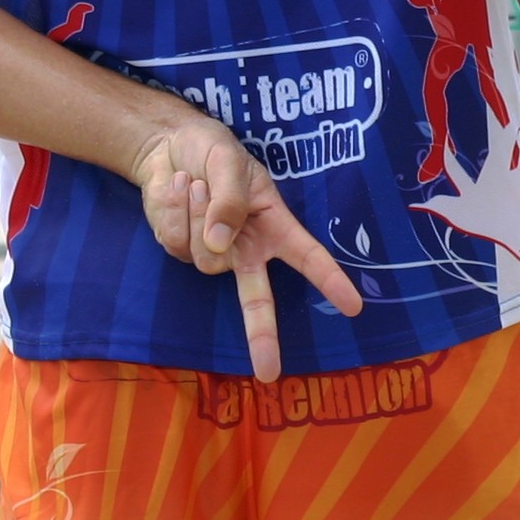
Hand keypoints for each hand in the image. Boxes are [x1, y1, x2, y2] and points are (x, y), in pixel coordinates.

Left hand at [126, 112, 361, 382]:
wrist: (166, 147)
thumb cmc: (210, 150)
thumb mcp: (228, 160)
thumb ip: (229, 199)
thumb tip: (220, 244)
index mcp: (274, 226)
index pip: (308, 257)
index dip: (330, 280)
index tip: (352, 306)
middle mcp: (247, 249)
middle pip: (259, 300)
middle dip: (263, 337)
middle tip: (271, 373)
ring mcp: (214, 254)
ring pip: (207, 260)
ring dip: (196, 214)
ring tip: (194, 183)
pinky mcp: (180, 251)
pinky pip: (175, 245)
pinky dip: (172, 213)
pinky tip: (176, 192)